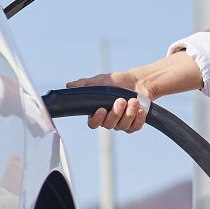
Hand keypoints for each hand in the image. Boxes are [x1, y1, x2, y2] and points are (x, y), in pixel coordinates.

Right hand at [66, 51, 202, 132]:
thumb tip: (69, 86)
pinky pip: (134, 127)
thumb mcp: (99, 81)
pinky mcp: (134, 124)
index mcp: (97, 112)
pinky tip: (140, 110)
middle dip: (116, 113)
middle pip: (108, 125)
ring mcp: (121, 123)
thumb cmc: (117, 82)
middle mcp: (109, 119)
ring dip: (129, 114)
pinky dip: (138, 120)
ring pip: (122, 126)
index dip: (96, 119)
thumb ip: (84, 84)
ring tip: (133, 101)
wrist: (138, 82)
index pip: (92, 123)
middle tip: (121, 100)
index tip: (101, 109)